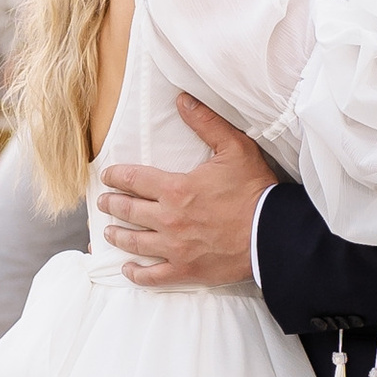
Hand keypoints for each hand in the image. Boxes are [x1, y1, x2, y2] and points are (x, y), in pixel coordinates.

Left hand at [96, 95, 281, 284]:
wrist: (272, 234)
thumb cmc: (255, 190)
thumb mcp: (235, 148)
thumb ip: (206, 123)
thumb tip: (183, 100)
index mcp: (176, 189)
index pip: (133, 180)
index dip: (116, 176)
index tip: (108, 176)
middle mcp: (168, 219)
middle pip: (128, 211)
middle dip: (112, 205)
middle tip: (104, 202)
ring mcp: (174, 248)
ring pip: (134, 243)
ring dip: (117, 235)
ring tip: (109, 231)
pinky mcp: (185, 270)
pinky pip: (152, 276)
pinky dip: (136, 273)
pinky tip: (128, 269)